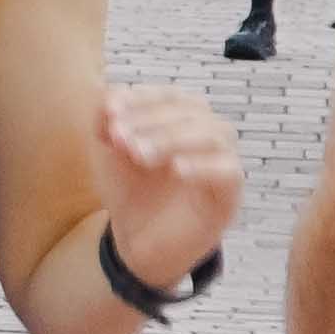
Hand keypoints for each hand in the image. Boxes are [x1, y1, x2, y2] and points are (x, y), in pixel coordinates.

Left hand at [95, 84, 243, 288]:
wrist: (135, 244)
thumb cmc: (129, 192)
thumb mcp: (108, 155)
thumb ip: (105, 122)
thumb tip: (107, 90)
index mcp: (182, 121)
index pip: (172, 95)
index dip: (143, 97)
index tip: (110, 110)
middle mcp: (208, 137)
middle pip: (194, 112)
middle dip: (152, 121)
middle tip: (120, 138)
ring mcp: (222, 165)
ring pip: (215, 135)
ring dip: (174, 138)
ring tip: (139, 154)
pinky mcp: (229, 197)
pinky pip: (229, 172)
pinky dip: (204, 166)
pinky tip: (176, 169)